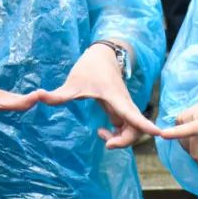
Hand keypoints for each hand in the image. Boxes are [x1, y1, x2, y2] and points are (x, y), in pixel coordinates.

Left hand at [37, 43, 158, 148]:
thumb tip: (39, 96)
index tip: (159, 133)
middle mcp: (125, 106)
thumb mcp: (73, 82)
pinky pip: (127, 128)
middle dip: (125, 141)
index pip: (135, 115)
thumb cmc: (90, 68)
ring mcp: (125, 109)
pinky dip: (118, 135)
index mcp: (117, 99)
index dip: (146, 125)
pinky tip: (102, 130)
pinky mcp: (122, 111)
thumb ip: (58, 95)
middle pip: (136, 129)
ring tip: (101, 134)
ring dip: (121, 139)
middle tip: (106, 143)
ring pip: (133, 131)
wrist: (102, 55)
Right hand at [158, 94, 197, 172]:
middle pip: (192, 147)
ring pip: (186, 146)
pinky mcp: (178, 119)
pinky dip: (191, 148)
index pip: (193, 129)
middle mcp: (192, 116)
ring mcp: (183, 117)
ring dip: (197, 153)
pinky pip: (182, 142)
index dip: (178, 133)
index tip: (163, 134)